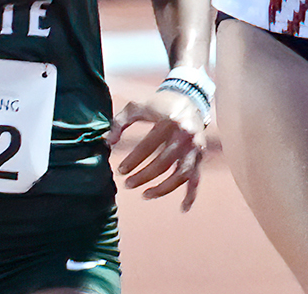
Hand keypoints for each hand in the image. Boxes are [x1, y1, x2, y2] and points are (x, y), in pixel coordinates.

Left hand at [108, 92, 206, 206]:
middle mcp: (186, 136)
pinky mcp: (200, 156)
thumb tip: (107, 142)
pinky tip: (183, 208)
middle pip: (163, 163)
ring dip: (163, 188)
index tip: (120, 170)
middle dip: (144, 176)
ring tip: (145, 195)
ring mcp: (195, 148)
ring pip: (181, 175)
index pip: (148, 147)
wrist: (189, 99)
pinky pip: (197, 178)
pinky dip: (191, 195)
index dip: (133, 160)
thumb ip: (119, 122)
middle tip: (127, 184)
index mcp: (169, 122)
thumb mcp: (137, 107)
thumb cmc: (158, 104)